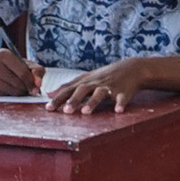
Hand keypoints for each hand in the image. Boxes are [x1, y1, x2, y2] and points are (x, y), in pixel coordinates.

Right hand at [0, 47, 39, 97]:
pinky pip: (7, 96)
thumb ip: (36, 70)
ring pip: (13, 91)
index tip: (36, 87)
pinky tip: (10, 89)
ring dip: (21, 93)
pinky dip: (12, 95)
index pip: (22, 73)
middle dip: (27, 88)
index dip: (32, 82)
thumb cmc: (10, 66)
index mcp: (3, 54)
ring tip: (20, 88)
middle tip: (29, 89)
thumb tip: (38, 84)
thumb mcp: (24, 63)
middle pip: (18, 83)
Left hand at [44, 57, 160, 112]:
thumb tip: (49, 94)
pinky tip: (118, 110)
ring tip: (86, 112)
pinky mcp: (123, 92)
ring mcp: (110, 87)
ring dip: (93, 102)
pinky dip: (120, 103)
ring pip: (100, 94)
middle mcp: (96, 84)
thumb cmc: (105, 76)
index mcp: (86, 82)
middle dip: (73, 100)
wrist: (132, 68)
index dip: (59, 99)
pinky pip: (122, 98)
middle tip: (65, 111)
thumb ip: (68, 87)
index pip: (69, 90)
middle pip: (82, 90)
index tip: (48, 108)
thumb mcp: (86, 79)